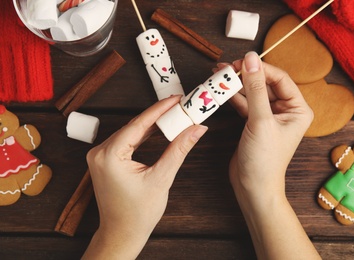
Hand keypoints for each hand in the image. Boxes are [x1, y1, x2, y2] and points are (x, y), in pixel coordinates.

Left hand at [82, 95, 207, 258]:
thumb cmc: (138, 213)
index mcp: (110, 156)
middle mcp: (99, 152)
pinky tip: (156, 129)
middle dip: (157, 116)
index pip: (139, 124)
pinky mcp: (104, 160)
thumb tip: (196, 129)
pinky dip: (141, 135)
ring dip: (150, 125)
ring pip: (130, 132)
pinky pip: (125, 141)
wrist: (122, 233)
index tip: (176, 99)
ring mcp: (99, 156)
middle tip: (179, 106)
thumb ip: (179, 150)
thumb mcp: (162, 178)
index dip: (160, 109)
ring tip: (171, 115)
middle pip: (134, 126)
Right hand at [228, 52, 312, 197]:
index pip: (279, 78)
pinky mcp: (254, 123)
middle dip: (245, 75)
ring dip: (237, 85)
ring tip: (219, 75)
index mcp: (298, 109)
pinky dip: (233, 97)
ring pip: (252, 93)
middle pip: (264, 84)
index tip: (240, 61)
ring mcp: (269, 117)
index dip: (260, 68)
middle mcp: (286, 111)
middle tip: (226, 67)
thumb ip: (255, 88)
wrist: (253, 187)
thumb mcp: (260, 120)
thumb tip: (251, 58)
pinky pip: (245, 104)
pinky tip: (222, 90)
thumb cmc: (264, 159)